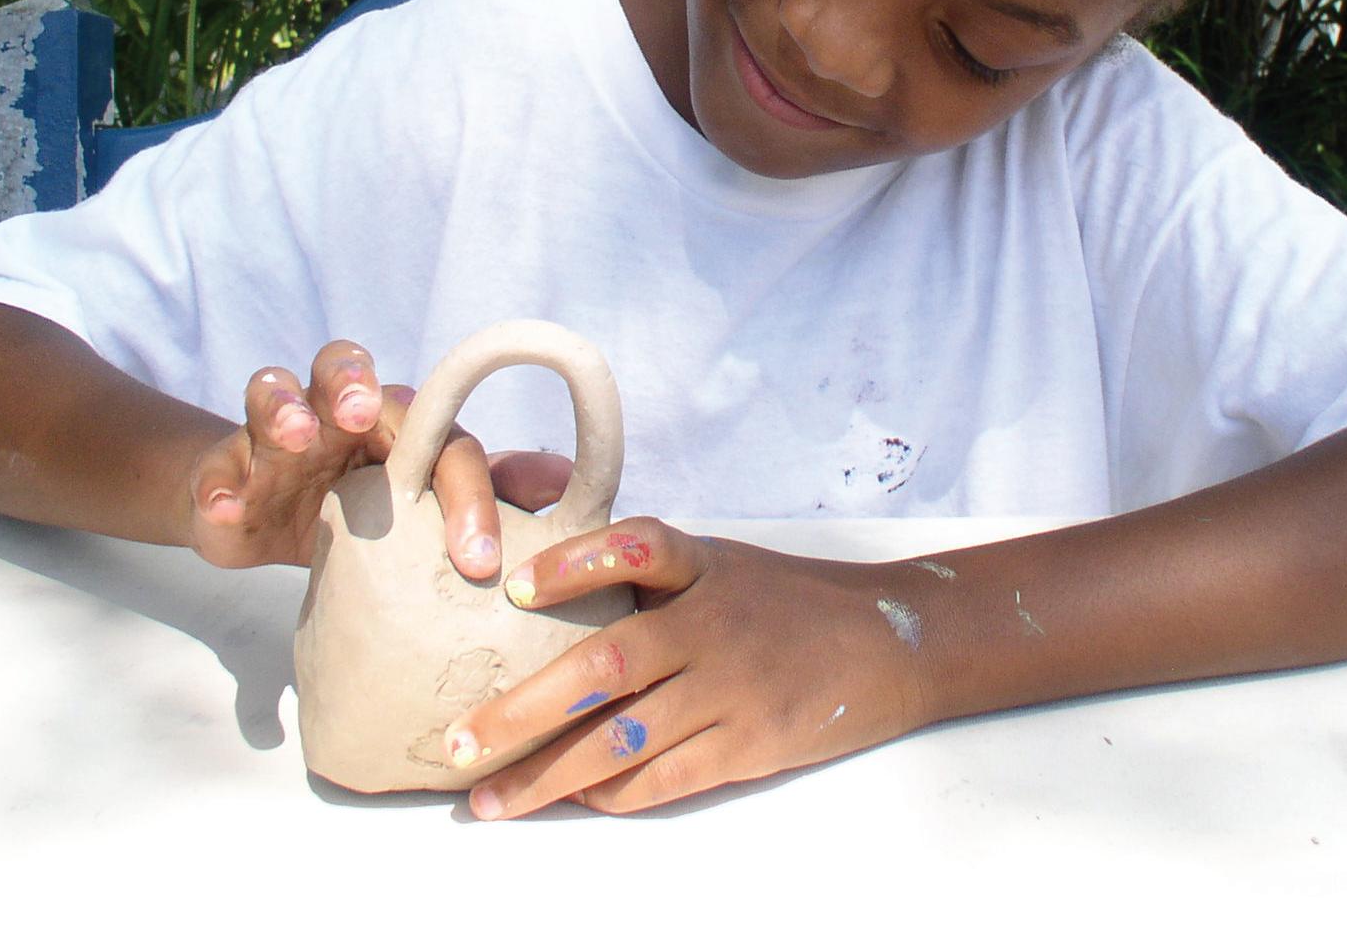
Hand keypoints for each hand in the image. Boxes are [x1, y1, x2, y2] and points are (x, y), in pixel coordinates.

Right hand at [185, 339, 571, 571]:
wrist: (267, 520)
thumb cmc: (363, 510)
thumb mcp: (420, 508)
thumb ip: (488, 492)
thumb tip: (565, 481)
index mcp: (397, 420)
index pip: (439, 436)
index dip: (465, 488)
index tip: (479, 558)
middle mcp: (334, 408)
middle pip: (345, 369)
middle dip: (354, 384)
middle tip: (360, 415)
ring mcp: (273, 431)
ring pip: (273, 389)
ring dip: (284, 406)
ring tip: (292, 436)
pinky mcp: (222, 464)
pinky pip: (216, 463)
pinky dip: (219, 482)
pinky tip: (225, 508)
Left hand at [440, 519, 933, 816]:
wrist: (886, 642)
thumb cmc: (782, 601)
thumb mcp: (721, 563)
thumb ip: (647, 574)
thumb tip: (535, 587)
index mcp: (703, 565)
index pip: (638, 546)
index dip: (575, 564)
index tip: (514, 589)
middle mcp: (714, 622)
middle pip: (606, 664)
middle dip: (523, 709)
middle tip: (460, 740)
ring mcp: (734, 686)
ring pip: (623, 739)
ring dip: (548, 777)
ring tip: (490, 801)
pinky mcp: (752, 743)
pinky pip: (665, 777)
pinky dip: (612, 793)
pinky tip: (574, 800)